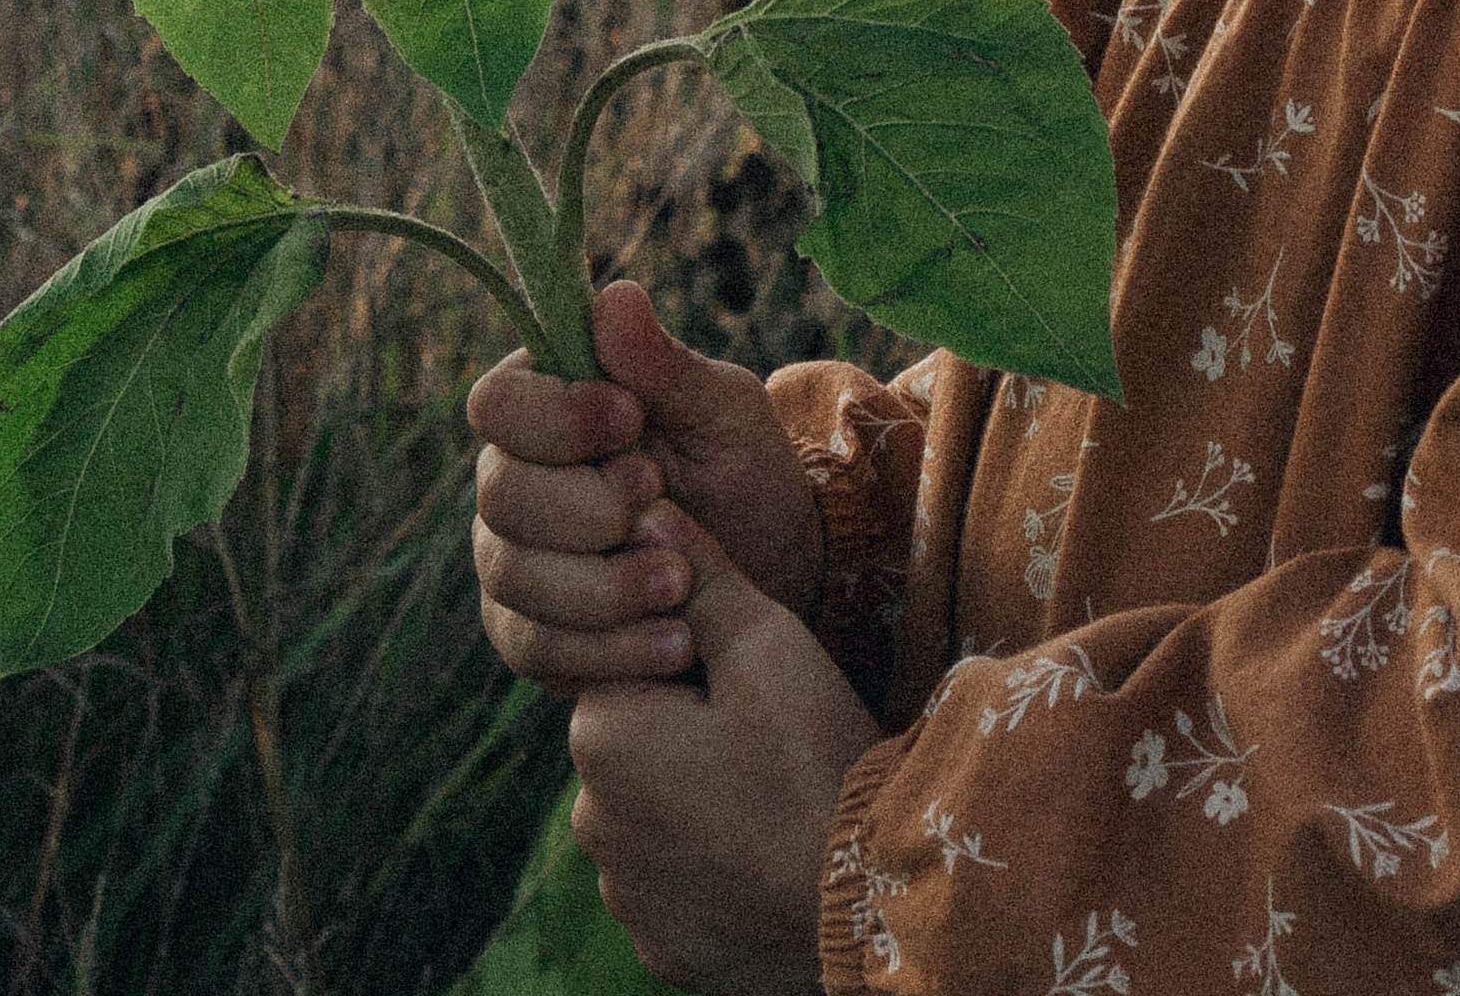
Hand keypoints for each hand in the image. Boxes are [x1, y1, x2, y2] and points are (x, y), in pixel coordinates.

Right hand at [470, 280, 825, 691]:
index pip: (497, 402)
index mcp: (549, 406)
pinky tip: (675, 642)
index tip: (630, 418)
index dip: (554, 416)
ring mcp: (514, 562)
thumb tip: (614, 295)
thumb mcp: (725, 413)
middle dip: (586, 509)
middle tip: (663, 505)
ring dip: (602, 586)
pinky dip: (607, 651)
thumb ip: (667, 366)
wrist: (772, 574)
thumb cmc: (743, 473)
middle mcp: (513, 481)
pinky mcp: (531, 634)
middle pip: (498, 494)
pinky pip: (536, 648)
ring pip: (512, 577)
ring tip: (682, 582)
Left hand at [570, 499, 878, 994]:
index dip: (697, 656)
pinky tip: (770, 856)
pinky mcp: (662, 948)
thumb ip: (697, 574)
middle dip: (693, 729)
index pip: (631, 663)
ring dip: (701, 802)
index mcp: (600, 734)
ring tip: (779, 800)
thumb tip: (643, 511)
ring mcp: (624, 896)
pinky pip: (678, 886)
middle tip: (775, 740)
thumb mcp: (765, 642)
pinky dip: (716, 869)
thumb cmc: (815, 755)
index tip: (753, 680)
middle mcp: (589, 820)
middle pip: (640, 741)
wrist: (870, 900)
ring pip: (658, 816)